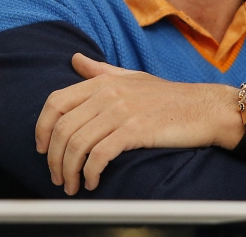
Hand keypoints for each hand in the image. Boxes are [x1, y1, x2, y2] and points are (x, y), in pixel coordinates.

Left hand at [34, 53, 242, 194]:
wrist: (204, 108)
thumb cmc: (168, 96)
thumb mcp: (131, 77)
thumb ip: (100, 71)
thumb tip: (74, 59)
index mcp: (103, 81)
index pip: (55, 102)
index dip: (41, 128)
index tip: (41, 149)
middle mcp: (108, 93)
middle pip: (62, 128)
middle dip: (53, 159)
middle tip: (57, 177)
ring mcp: (121, 111)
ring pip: (77, 144)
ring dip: (69, 171)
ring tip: (72, 185)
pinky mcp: (136, 130)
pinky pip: (100, 155)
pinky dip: (91, 172)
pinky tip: (93, 181)